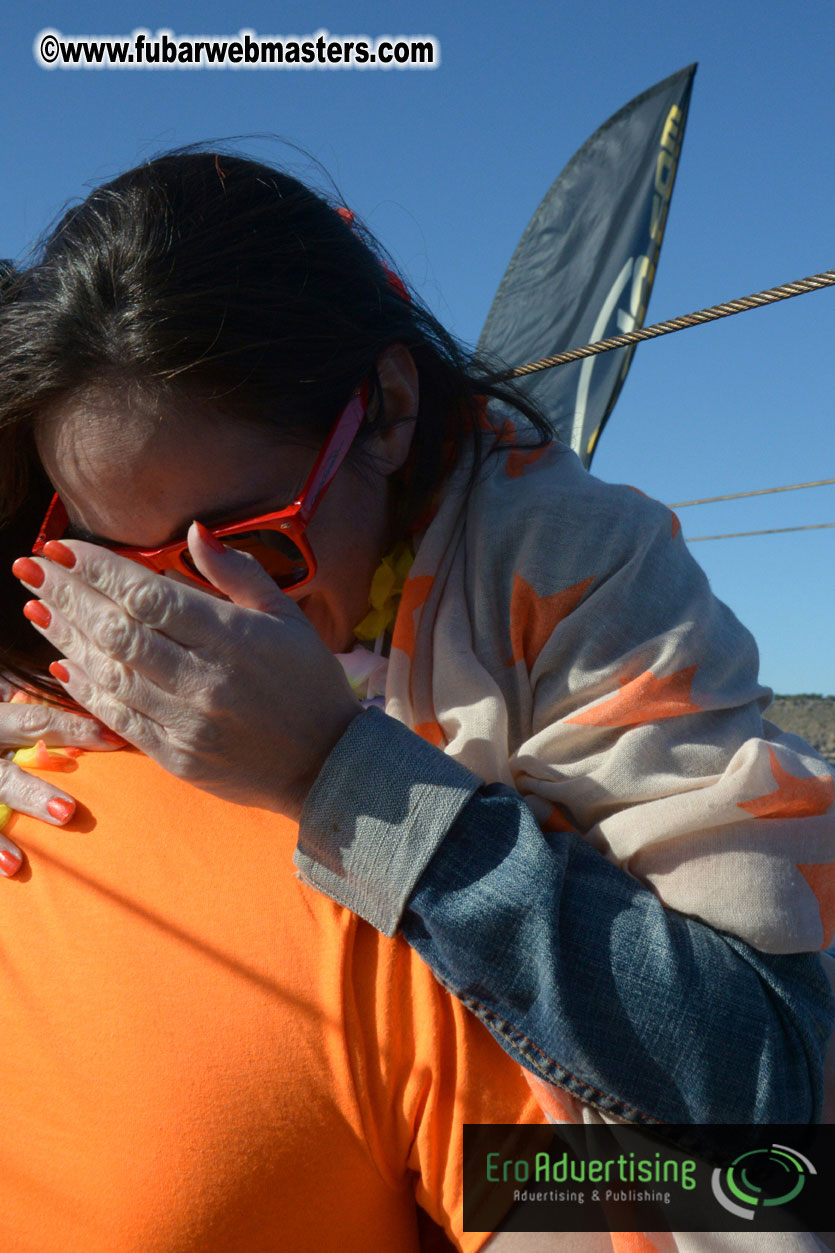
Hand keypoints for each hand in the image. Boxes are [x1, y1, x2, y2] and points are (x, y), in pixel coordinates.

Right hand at [0, 675, 122, 875]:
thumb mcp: (3, 708)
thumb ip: (27, 713)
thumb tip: (81, 698)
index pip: (36, 721)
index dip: (77, 730)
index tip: (118, 741)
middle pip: (1, 774)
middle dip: (32, 793)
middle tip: (69, 814)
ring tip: (18, 862)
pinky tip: (6, 869)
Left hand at [12, 527, 362, 820]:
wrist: (328, 765)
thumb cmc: (311, 683)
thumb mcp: (287, 618)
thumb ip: (238, 573)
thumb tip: (192, 532)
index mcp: (235, 639)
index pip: (150, 597)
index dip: (100, 570)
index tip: (63, 549)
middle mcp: (205, 680)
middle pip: (119, 631)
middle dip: (69, 595)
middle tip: (31, 568)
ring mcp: (187, 722)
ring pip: (109, 673)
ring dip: (66, 637)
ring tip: (36, 606)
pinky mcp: (176, 757)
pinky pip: (118, 717)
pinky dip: (86, 688)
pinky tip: (61, 661)